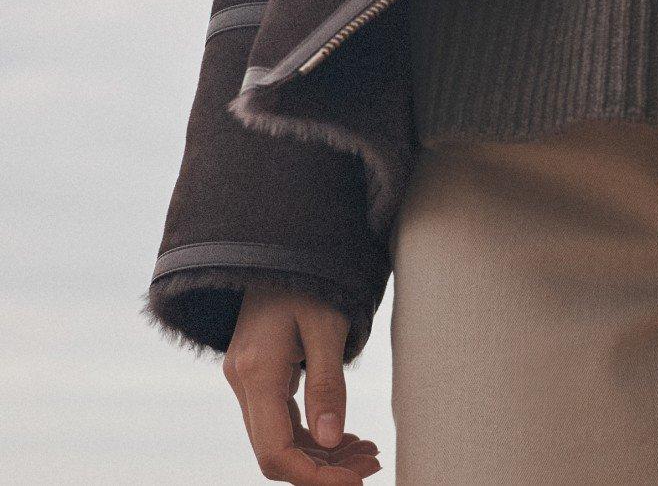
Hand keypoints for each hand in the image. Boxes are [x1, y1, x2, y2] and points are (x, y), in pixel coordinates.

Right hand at [223, 282, 381, 481]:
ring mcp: (246, 378)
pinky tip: (344, 436)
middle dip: (323, 469)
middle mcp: (242, 381)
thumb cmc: (310, 273)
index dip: (315, 477)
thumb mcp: (328, 323)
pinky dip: (311, 433)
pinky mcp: (257, 373)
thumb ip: (327, 384)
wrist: (281, 238)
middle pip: (276, 452)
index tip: (356, 481)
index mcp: (256, 372)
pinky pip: (281, 418)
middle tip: (372, 464)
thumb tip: (328, 443)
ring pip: (279, 439)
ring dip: (321, 454)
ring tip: (368, 453)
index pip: (276, 452)